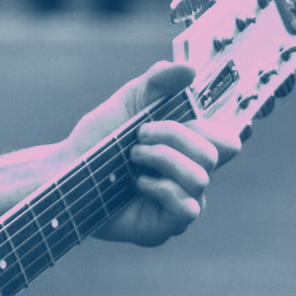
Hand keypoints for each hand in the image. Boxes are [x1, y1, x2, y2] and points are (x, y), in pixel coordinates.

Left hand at [66, 60, 232, 247]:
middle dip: (176, 136)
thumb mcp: (130, 99)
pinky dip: (161, 188)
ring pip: (201, 179)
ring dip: (163, 159)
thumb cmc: (100, 137)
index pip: (227, 140)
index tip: (184, 115)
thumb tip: (189, 69)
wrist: (67, 168)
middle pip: (215, 153)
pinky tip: (137, 183)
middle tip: (140, 134)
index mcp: (190, 148)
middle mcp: (190, 176)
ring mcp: (181, 202)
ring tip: (133, 156)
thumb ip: (159, 80)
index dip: (214, 127)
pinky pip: (186, 208)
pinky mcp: (165, 225)